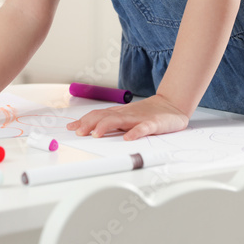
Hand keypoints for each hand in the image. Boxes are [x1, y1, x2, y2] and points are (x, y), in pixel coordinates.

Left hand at [67, 94, 189, 139]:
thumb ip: (111, 123)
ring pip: (119, 120)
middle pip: (103, 116)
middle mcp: (125, 114)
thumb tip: (90, 130)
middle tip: (78, 133)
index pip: (97, 115)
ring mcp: (138, 118)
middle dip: (89, 124)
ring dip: (105, 126)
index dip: (83, 121)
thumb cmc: (147, 113)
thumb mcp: (127, 117)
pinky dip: (135, 132)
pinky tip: (128, 138)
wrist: (171, 105)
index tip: (71, 128)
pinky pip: (143, 128)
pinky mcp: (153, 124)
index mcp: (119, 113)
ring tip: (95, 134)